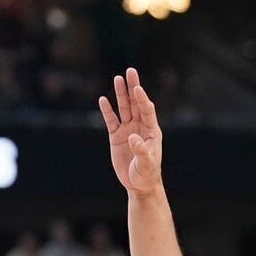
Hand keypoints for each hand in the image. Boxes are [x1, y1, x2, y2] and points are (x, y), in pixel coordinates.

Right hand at [98, 68, 163, 195]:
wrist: (138, 184)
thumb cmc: (147, 174)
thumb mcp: (146, 163)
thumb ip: (141, 150)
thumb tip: (133, 137)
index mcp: (152, 130)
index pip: (147, 110)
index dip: (142, 99)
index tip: (137, 88)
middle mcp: (140, 126)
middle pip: (135, 103)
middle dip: (132, 87)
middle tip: (130, 71)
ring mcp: (127, 130)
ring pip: (123, 108)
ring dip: (120, 94)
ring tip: (117, 78)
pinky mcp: (116, 136)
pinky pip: (111, 120)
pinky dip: (107, 111)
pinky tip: (103, 99)